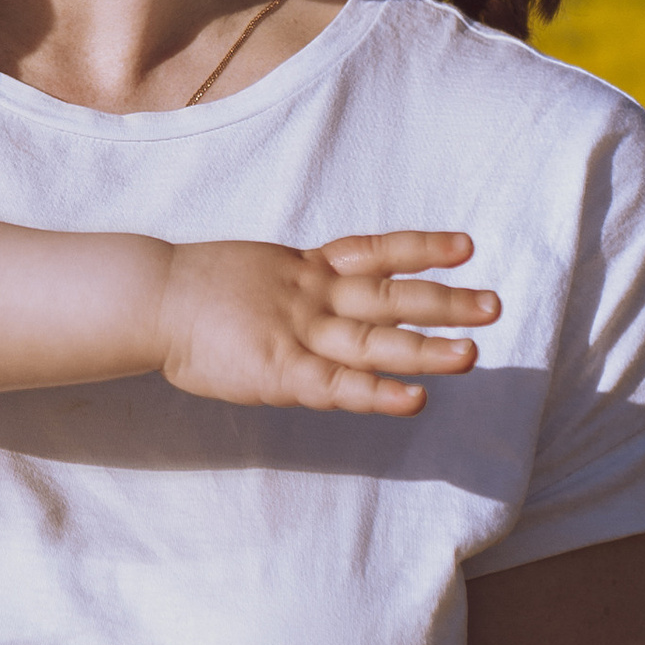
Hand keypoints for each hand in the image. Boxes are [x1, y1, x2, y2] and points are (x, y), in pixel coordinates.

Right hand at [158, 228, 498, 412]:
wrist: (150, 299)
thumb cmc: (194, 290)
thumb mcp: (254, 268)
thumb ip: (292, 280)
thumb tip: (321, 282)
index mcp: (304, 267)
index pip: (374, 252)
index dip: (420, 248)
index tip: (465, 246)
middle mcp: (312, 295)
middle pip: (390, 296)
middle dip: (444, 301)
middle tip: (494, 305)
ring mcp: (299, 333)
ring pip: (374, 340)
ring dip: (426, 347)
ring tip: (473, 353)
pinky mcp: (282, 373)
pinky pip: (339, 385)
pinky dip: (379, 392)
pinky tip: (415, 399)